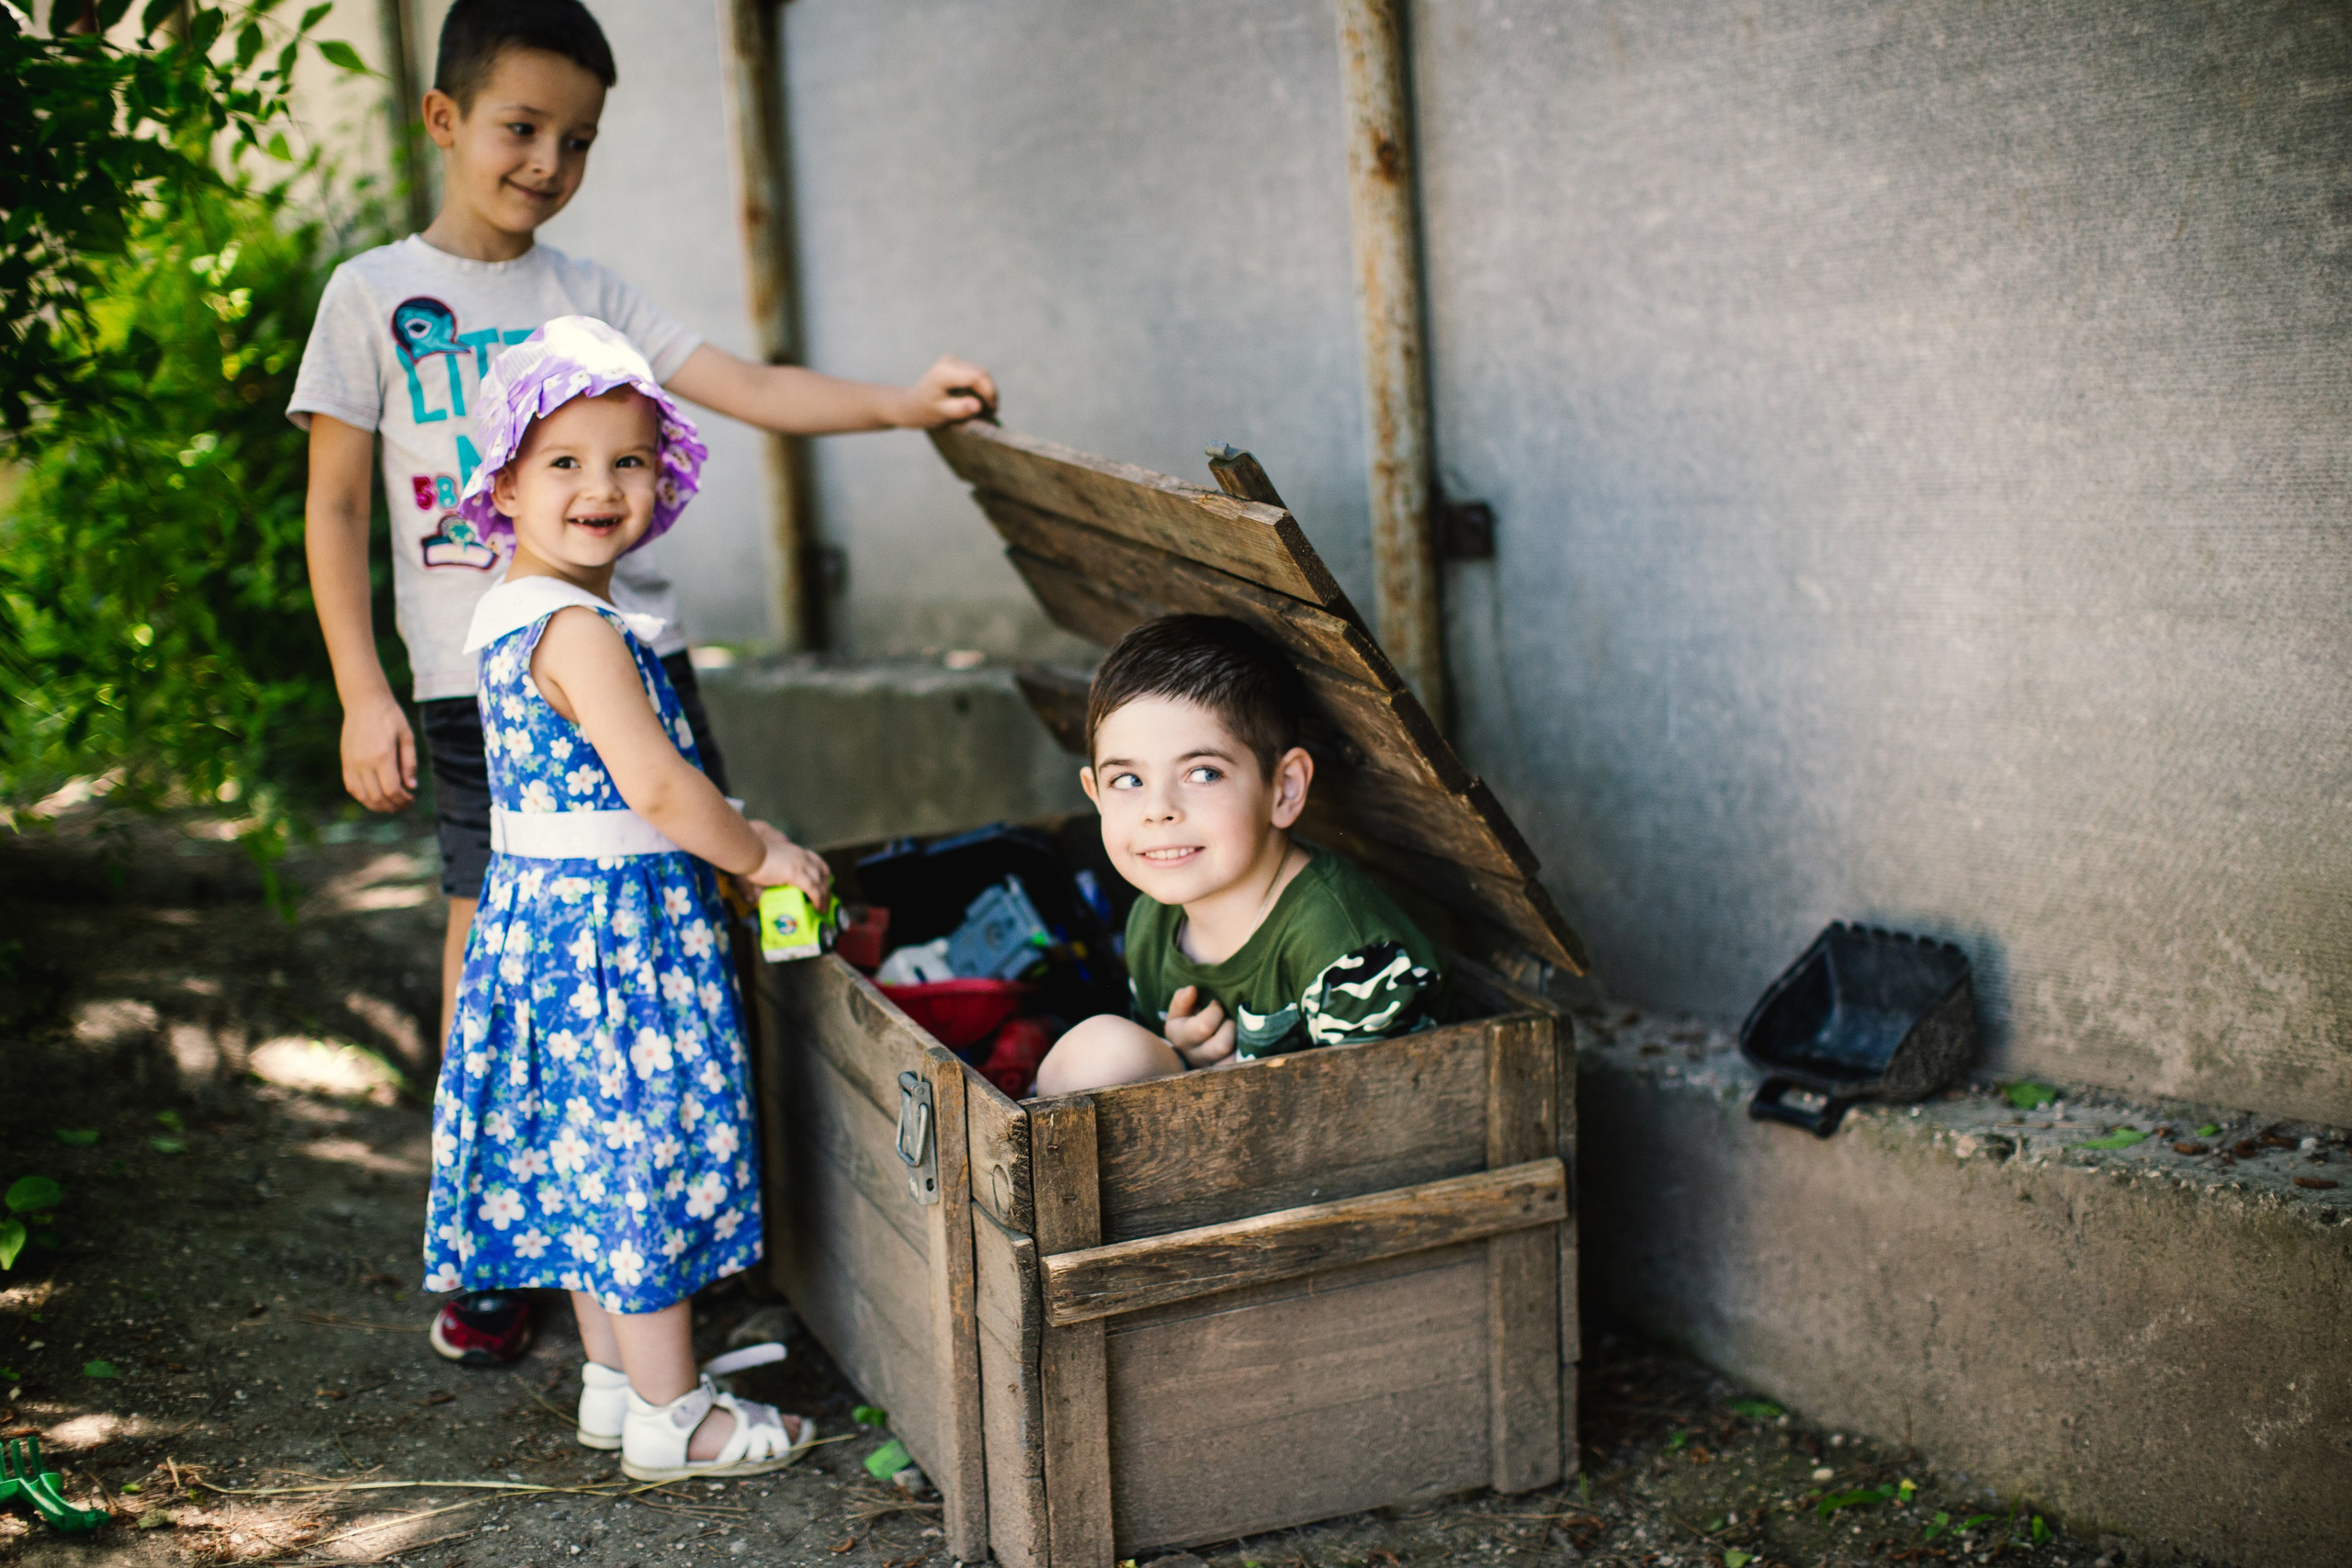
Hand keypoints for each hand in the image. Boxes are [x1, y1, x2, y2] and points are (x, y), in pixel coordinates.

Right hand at [341, 692, 416, 811]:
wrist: (364, 702)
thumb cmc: (390, 717)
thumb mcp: (407, 737)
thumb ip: (409, 763)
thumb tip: (412, 787)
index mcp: (382, 756)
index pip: (392, 790)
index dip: (403, 800)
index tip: (412, 799)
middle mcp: (364, 762)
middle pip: (377, 797)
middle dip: (393, 806)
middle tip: (404, 804)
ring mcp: (351, 763)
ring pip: (362, 796)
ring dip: (378, 806)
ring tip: (391, 805)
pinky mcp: (345, 762)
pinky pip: (352, 787)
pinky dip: (363, 797)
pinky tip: (375, 797)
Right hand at [742, 820, 830, 903]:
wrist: (750, 852)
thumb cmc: (753, 858)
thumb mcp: (768, 867)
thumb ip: (766, 881)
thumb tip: (757, 899)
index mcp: (798, 852)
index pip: (818, 862)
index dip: (824, 875)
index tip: (825, 885)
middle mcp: (803, 857)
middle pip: (823, 874)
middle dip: (826, 888)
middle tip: (826, 901)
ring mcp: (801, 865)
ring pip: (820, 883)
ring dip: (824, 897)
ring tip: (823, 908)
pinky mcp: (796, 874)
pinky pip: (813, 889)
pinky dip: (817, 899)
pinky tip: (817, 906)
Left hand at [893, 354, 996, 427]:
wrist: (910, 405)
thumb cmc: (924, 412)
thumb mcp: (941, 414)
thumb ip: (959, 409)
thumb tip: (978, 405)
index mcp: (944, 372)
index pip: (976, 377)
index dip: (989, 393)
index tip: (993, 410)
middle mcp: (949, 361)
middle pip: (981, 373)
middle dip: (990, 392)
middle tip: (992, 412)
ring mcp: (952, 360)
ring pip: (981, 372)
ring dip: (987, 390)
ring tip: (987, 408)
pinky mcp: (955, 363)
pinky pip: (976, 373)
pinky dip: (981, 387)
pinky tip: (979, 401)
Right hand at [1162, 984, 1234, 1067]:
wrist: (1190, 1041)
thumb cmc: (1189, 1017)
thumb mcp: (1180, 1008)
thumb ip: (1183, 999)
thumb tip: (1192, 990)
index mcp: (1178, 1035)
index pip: (1205, 1026)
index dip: (1215, 1011)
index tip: (1216, 1003)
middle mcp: (1192, 1055)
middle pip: (1222, 1045)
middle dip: (1230, 1026)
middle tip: (1229, 1018)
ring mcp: (1208, 1067)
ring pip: (1232, 1060)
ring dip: (1238, 1041)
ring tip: (1236, 1031)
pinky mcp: (1222, 1072)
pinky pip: (1238, 1068)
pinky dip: (1243, 1057)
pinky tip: (1242, 1045)